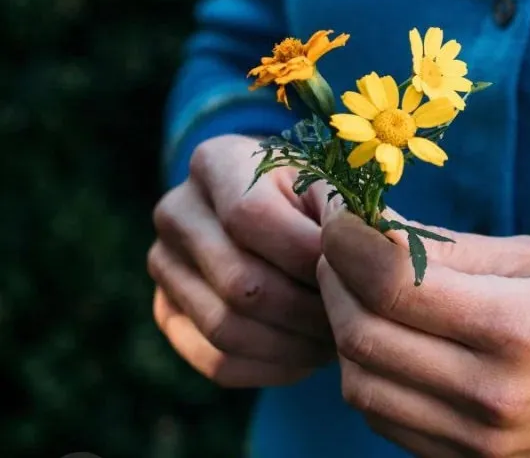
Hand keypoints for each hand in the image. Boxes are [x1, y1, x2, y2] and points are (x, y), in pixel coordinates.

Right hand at [149, 134, 333, 386]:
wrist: (274, 211)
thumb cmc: (311, 195)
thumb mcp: (330, 184)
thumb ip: (344, 210)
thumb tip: (367, 246)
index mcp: (215, 162)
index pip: (251, 218)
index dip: (308, 255)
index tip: (354, 274)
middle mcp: (175, 211)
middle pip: (240, 282)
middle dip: (307, 310)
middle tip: (353, 320)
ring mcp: (162, 264)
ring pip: (226, 329)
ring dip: (292, 346)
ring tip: (336, 339)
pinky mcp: (165, 312)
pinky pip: (215, 361)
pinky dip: (269, 368)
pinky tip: (307, 356)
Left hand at [315, 202, 529, 456]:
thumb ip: (447, 248)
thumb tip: (369, 225)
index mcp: (515, 328)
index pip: (393, 285)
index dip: (349, 242)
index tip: (339, 213)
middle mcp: (490, 396)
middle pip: (363, 336)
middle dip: (333, 278)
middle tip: (337, 243)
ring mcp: (477, 444)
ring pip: (361, 385)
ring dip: (341, 326)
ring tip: (355, 286)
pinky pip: (384, 417)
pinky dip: (367, 370)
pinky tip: (383, 333)